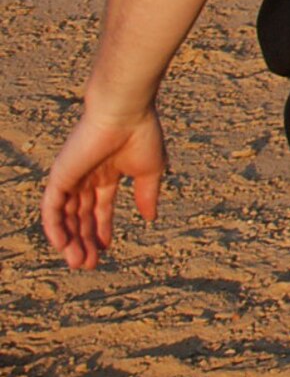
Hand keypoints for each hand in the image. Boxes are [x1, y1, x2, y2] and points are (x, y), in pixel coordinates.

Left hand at [42, 107, 168, 270]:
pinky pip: (51, 208)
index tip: (105, 249)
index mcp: (107, 172)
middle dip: (85, 240)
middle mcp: (86, 176)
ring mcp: (71, 176)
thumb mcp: (150, 170)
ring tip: (79, 262)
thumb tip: (150, 218)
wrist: (125, 112)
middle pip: (80, 216)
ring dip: (71, 241)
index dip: (101, 228)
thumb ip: (146, 194)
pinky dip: (55, 228)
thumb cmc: (142, 134)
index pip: (99, 206)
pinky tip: (63, 245)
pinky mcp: (59, 176)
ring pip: (65, 216)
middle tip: (89, 264)